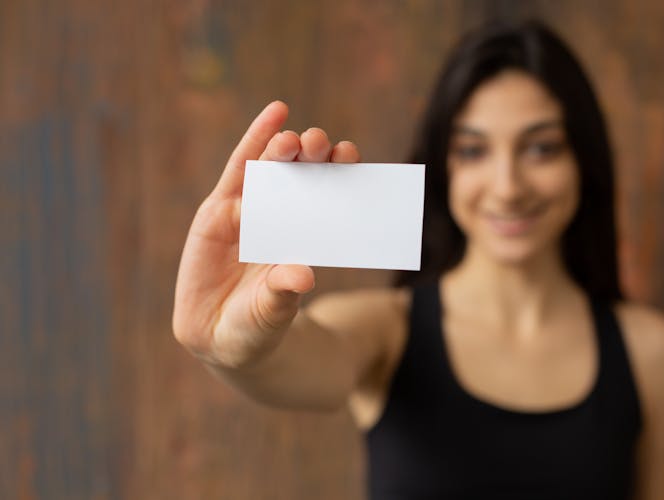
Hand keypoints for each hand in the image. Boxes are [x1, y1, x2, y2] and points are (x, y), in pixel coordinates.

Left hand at [173, 101, 360, 367]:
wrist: (245, 344)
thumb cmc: (237, 333)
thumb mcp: (252, 323)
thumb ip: (273, 299)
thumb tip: (302, 275)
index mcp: (213, 233)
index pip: (236, 183)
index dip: (256, 148)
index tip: (280, 121)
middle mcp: (240, 220)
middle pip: (263, 174)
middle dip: (286, 154)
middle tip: (312, 143)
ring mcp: (268, 223)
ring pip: (290, 182)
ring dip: (312, 162)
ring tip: (337, 150)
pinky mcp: (291, 232)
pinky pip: (310, 201)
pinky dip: (328, 179)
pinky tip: (346, 160)